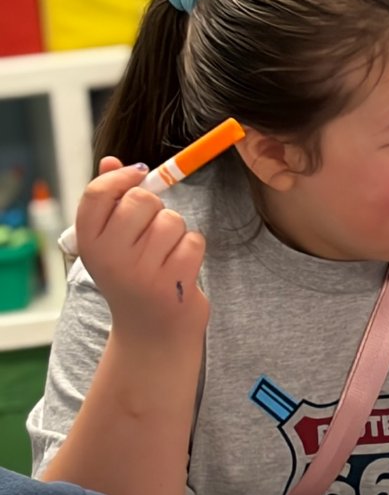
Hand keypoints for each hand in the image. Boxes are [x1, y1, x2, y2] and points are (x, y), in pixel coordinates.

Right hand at [74, 157, 207, 341]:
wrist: (151, 334)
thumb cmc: (133, 278)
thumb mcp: (112, 244)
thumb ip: (111, 202)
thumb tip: (112, 160)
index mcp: (89, 243)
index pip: (98, 193)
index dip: (122, 176)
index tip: (140, 173)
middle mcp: (110, 257)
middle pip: (142, 201)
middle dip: (156, 208)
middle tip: (153, 231)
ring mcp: (142, 272)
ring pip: (172, 220)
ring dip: (177, 232)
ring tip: (166, 255)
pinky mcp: (174, 283)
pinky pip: (194, 241)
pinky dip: (193, 249)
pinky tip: (181, 268)